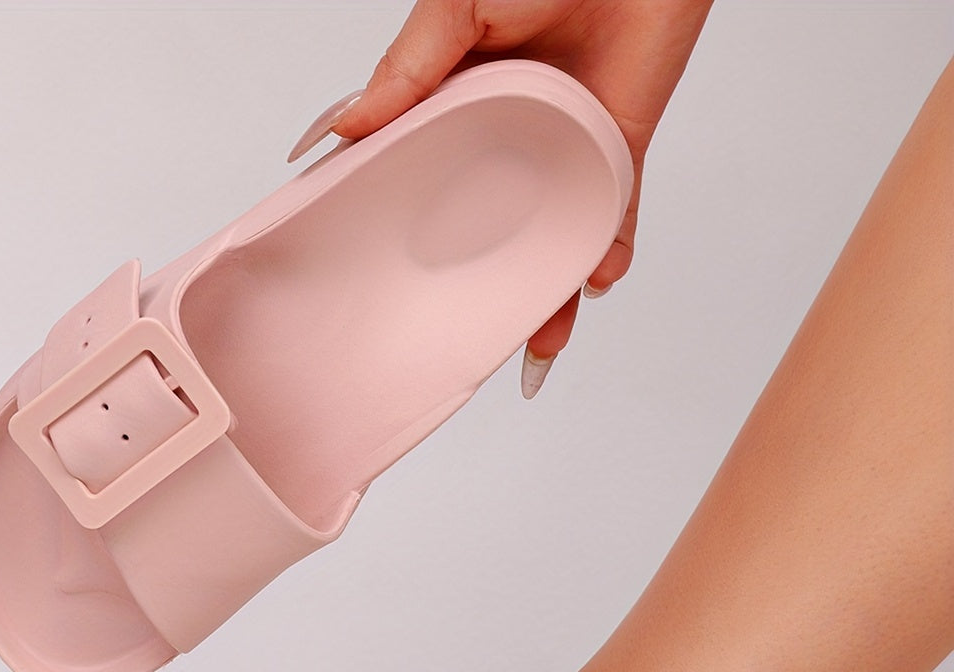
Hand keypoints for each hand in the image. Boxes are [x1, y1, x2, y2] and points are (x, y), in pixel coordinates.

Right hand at [297, 0, 712, 394]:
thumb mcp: (454, 10)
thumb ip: (405, 71)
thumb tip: (339, 132)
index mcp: (457, 108)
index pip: (425, 187)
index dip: (407, 237)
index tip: (384, 286)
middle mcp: (510, 142)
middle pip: (491, 233)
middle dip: (483, 291)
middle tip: (464, 343)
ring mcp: (567, 149)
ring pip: (553, 240)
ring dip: (550, 295)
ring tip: (539, 348)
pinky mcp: (622, 145)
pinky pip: (618, 213)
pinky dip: (611, 252)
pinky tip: (597, 283)